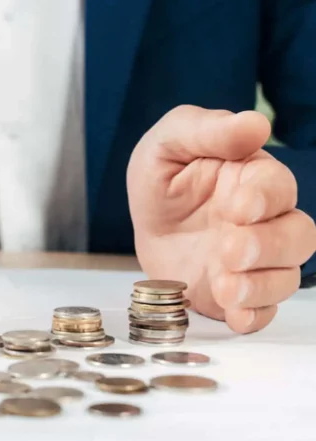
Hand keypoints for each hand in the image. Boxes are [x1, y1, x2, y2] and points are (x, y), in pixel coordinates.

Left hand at [127, 105, 315, 333]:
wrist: (144, 224)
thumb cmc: (161, 178)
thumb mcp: (168, 144)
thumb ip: (206, 131)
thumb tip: (256, 124)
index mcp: (252, 178)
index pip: (278, 187)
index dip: (264, 197)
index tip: (238, 206)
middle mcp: (264, 220)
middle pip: (297, 235)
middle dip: (267, 245)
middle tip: (229, 248)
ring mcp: (255, 259)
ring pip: (286, 275)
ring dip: (260, 284)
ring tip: (224, 286)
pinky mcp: (240, 291)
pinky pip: (263, 310)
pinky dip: (254, 316)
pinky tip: (235, 316)